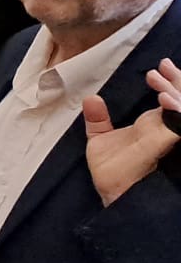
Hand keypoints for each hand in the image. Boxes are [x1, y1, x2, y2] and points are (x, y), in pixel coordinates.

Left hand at [82, 59, 180, 205]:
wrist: (113, 196)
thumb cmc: (112, 172)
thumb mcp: (100, 141)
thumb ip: (98, 120)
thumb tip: (91, 98)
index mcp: (154, 125)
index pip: (170, 97)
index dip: (169, 81)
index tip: (159, 66)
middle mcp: (166, 130)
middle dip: (176, 81)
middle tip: (163, 66)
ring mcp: (170, 139)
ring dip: (175, 93)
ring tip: (159, 81)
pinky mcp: (169, 148)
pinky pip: (180, 128)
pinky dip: (177, 113)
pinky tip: (165, 101)